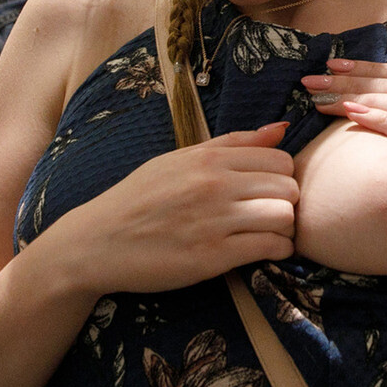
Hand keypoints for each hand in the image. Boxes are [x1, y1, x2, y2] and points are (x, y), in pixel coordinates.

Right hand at [51, 124, 298, 295]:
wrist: (98, 242)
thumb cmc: (139, 199)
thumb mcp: (179, 160)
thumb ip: (232, 144)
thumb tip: (281, 129)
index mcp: (208, 159)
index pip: (281, 160)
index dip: (282, 178)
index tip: (269, 191)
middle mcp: (214, 185)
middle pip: (288, 188)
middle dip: (287, 203)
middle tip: (272, 215)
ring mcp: (214, 221)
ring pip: (284, 217)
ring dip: (285, 229)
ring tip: (270, 234)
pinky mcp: (212, 257)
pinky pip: (269, 248)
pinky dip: (277, 251)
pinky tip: (264, 251)